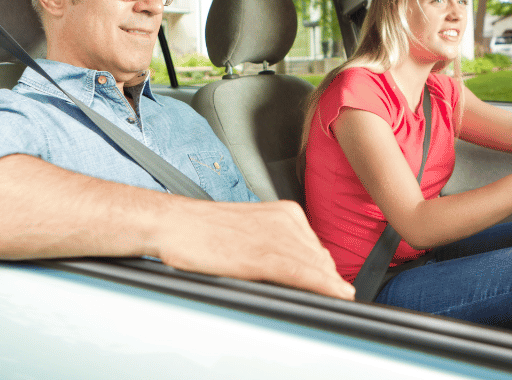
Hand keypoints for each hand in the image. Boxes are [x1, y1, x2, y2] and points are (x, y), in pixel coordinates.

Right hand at [153, 199, 355, 300]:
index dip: (328, 271)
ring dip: (329, 286)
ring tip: (337, 299)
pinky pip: (300, 272)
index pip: (318, 248)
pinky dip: (320, 285)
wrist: (174, 224)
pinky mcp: (262, 254)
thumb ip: (277, 244)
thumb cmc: (204, 230)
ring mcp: (275, 236)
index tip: (337, 286)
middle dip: (328, 280)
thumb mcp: (251, 231)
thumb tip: (299, 269)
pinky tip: (333, 294)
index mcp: (285, 212)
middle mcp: (286, 220)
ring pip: (315, 267)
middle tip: (337, 297)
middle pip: (320, 259)